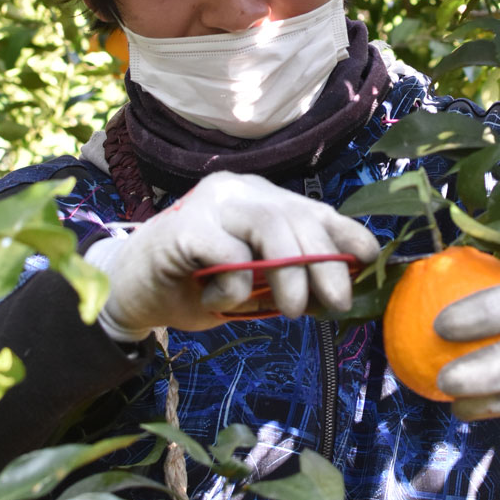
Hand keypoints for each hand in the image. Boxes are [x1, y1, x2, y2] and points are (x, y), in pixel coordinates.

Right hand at [85, 171, 379, 341]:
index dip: (345, 233)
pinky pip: (228, 252)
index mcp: (262, 199)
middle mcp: (241, 190)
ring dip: (290, 273)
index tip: (370, 260)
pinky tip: (225, 300)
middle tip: (337, 303)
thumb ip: (290, 277)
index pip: (315, 210)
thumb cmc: (197, 286)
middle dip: (326, 262)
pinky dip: (236, 283)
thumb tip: (341, 289)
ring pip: (270, 225)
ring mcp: (211, 203)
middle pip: (299, 217)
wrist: (129, 291)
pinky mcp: (183, 226)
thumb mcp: (254, 284)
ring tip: (292, 309)